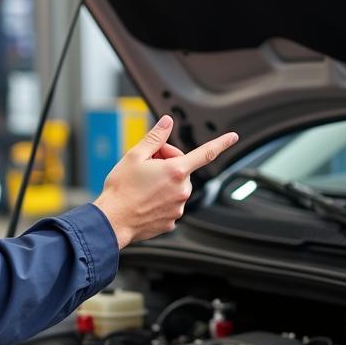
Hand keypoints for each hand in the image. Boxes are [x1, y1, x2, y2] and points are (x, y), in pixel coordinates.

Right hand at [93, 116, 237, 247]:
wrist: (112, 220)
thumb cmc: (121, 189)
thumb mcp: (135, 156)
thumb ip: (155, 137)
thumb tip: (167, 122)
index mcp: (176, 171)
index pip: (205, 153)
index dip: (221, 143)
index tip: (233, 137)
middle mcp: (181, 190)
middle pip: (181, 168)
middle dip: (166, 163)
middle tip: (145, 165)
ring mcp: (178, 208)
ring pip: (175, 187)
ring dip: (163, 182)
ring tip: (141, 186)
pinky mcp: (172, 222)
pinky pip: (169, 205)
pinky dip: (159, 200)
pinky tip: (144, 201)